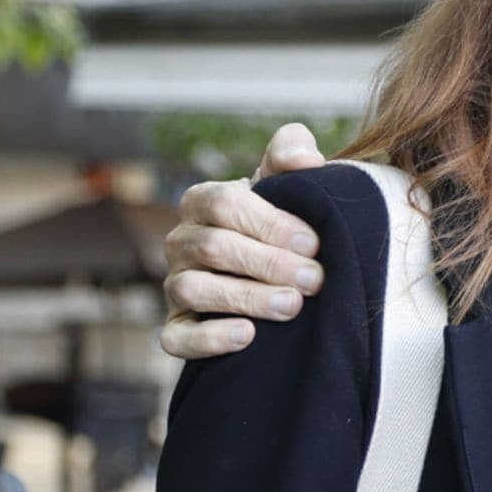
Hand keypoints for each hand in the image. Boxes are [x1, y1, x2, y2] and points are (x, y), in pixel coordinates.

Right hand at [159, 123, 327, 357]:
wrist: (281, 268)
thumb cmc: (284, 218)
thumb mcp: (289, 181)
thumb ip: (292, 152)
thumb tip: (303, 159)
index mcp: (203, 201)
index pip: (224, 203)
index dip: (269, 223)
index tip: (313, 241)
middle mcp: (182, 242)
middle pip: (213, 248)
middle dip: (269, 264)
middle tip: (315, 279)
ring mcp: (176, 285)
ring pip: (194, 290)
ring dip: (246, 298)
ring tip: (292, 305)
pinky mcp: (177, 327)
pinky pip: (175, 338)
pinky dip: (209, 339)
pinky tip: (248, 336)